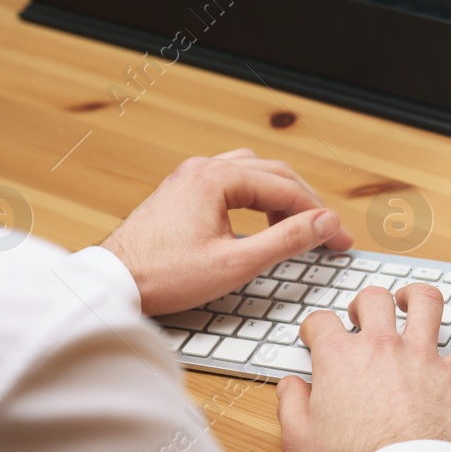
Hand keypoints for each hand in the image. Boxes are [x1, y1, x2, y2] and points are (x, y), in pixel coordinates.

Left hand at [101, 148, 353, 315]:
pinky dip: (255, 196)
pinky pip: (231, 180)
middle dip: (305, 203)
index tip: (340, 239)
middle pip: (273, 173)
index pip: (287, 189)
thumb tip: (325, 223)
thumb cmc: (162, 276)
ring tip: (295, 225)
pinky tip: (259, 219)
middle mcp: (203, 168)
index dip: (320, 215)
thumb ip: (287, 239)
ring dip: (280, 195)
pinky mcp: (180, 191)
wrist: (110, 283)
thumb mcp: (236, 263)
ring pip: (252, 172)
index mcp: (217, 178)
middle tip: (327, 233)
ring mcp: (189, 177)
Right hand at [276, 282, 450, 451]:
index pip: (321, 322)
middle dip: (366, 301)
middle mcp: (382, 346)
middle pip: (375, 299)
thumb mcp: (300, 441)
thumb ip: (290, 407)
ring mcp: (422, 356)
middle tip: (364, 315)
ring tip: (412, 301)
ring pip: (426, 302)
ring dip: (418, 296)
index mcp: (340, 358)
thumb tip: (290, 387)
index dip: (315, 326)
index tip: (316, 335)